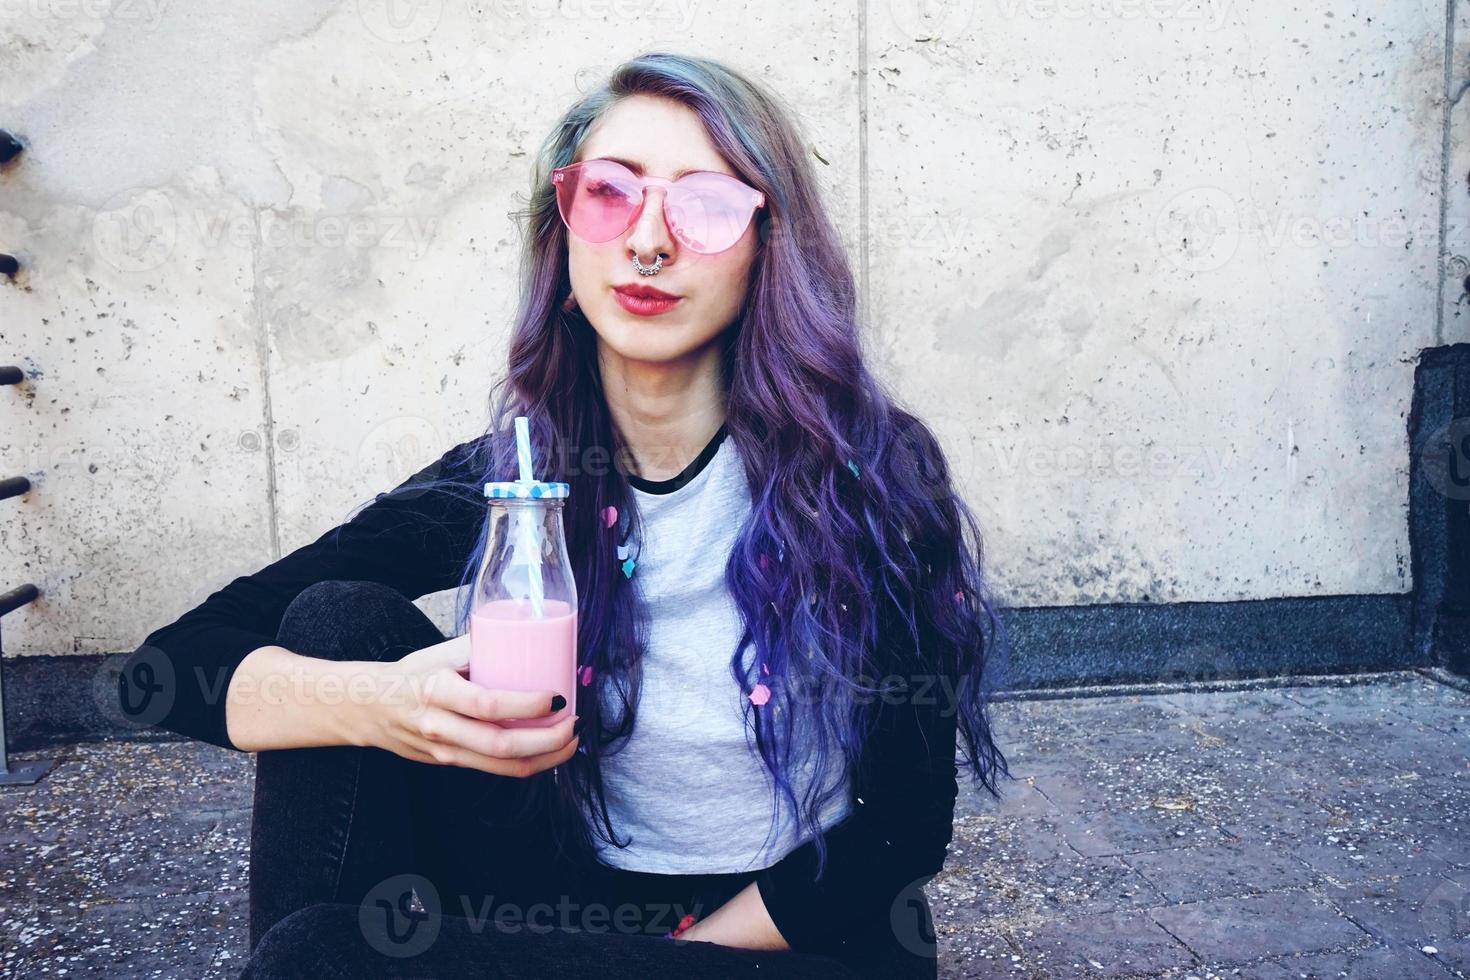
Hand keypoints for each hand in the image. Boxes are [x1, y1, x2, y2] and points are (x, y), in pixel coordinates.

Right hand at [348, 632, 578, 776]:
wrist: (368, 708)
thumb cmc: (411, 674)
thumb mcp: (440, 654)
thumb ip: (479, 645)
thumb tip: (527, 627)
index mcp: (437, 691)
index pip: (487, 705)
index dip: (527, 706)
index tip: (559, 696)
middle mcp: (439, 726)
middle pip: (500, 745)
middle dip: (548, 740)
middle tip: (576, 724)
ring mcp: (443, 751)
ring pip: (502, 767)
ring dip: (545, 758)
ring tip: (571, 741)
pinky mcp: (449, 764)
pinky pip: (493, 770)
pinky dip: (527, 763)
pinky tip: (547, 751)